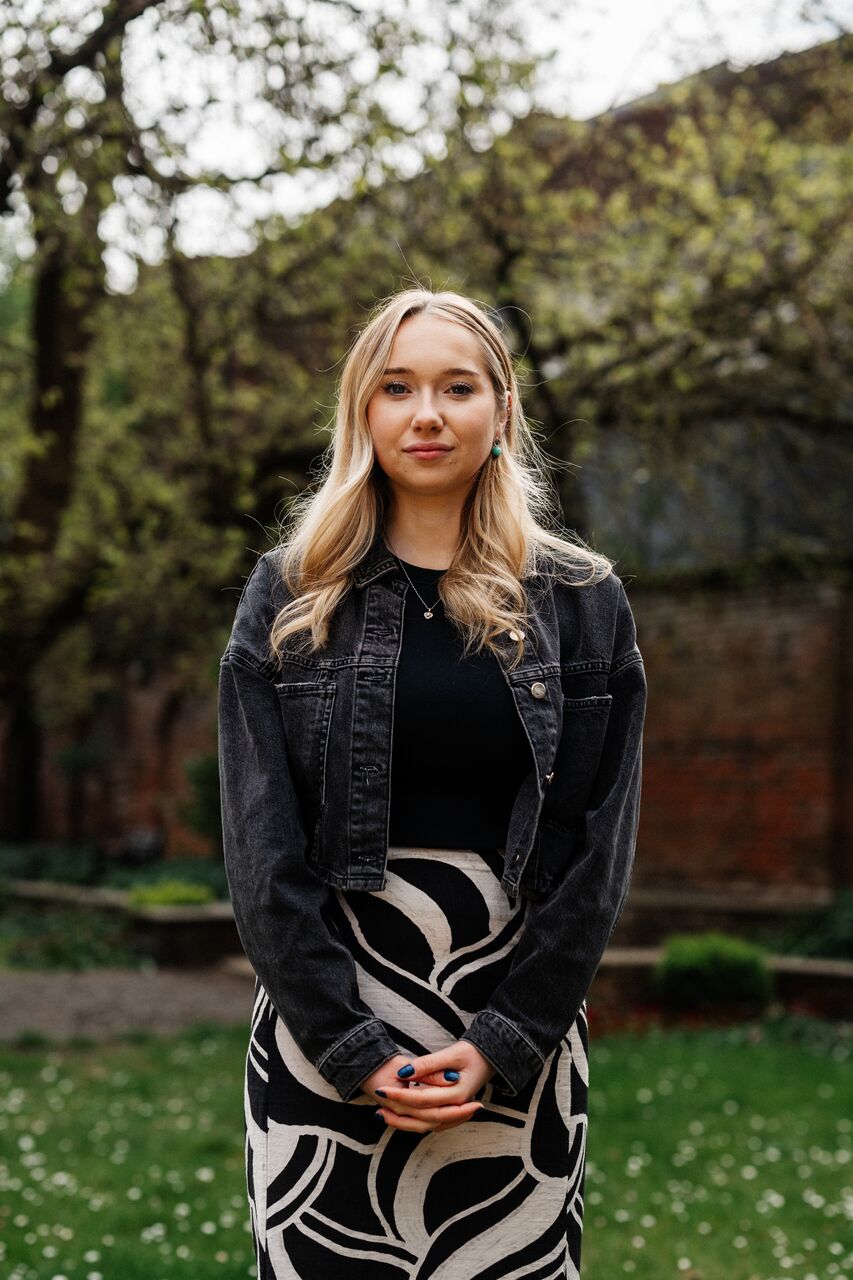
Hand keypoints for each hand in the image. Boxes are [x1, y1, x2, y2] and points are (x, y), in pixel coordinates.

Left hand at [364, 1042, 496, 1133]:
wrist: (491, 1059)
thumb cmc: (473, 1053)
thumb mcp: (452, 1053)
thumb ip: (428, 1064)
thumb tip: (404, 1072)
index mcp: (456, 1095)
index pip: (421, 1099)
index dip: (400, 1095)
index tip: (381, 1088)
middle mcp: (456, 1109)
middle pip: (421, 1116)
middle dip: (397, 1109)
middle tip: (377, 1098)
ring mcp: (454, 1113)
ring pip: (424, 1124)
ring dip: (402, 1121)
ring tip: (381, 1113)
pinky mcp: (451, 1113)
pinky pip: (430, 1123)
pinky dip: (413, 1122)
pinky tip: (400, 1116)